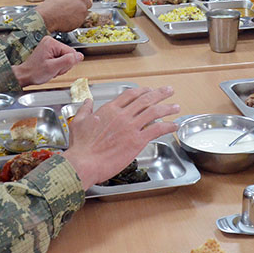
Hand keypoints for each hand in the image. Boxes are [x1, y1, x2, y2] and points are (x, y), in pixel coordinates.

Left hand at [13, 35, 82, 86]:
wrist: (25, 76)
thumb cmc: (35, 72)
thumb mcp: (53, 68)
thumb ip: (68, 61)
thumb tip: (80, 56)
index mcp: (52, 43)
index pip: (71, 52)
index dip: (67, 63)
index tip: (57, 68)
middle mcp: (51, 42)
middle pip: (69, 55)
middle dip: (63, 65)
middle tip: (53, 69)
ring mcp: (50, 46)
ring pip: (65, 58)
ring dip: (60, 66)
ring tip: (50, 69)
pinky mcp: (49, 51)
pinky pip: (61, 59)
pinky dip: (57, 66)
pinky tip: (50, 68)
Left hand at [37, 0, 91, 31]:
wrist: (45, 18)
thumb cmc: (62, 20)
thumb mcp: (79, 21)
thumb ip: (83, 15)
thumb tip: (84, 14)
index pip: (88, 3)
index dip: (86, 10)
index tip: (84, 14)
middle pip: (77, 0)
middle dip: (76, 7)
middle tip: (73, 16)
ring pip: (67, 1)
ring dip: (66, 7)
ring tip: (63, 17)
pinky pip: (58, 2)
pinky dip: (58, 7)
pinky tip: (56, 15)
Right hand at [62, 86, 179, 189]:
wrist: (84, 162)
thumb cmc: (80, 146)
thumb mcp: (78, 122)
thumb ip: (84, 109)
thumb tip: (87, 101)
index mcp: (109, 109)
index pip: (130, 95)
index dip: (142, 91)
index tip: (149, 90)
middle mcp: (122, 115)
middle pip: (145, 99)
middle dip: (159, 94)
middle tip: (169, 90)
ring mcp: (130, 127)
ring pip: (154, 112)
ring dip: (167, 108)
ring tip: (176, 106)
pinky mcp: (137, 140)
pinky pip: (156, 130)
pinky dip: (168, 126)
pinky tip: (174, 126)